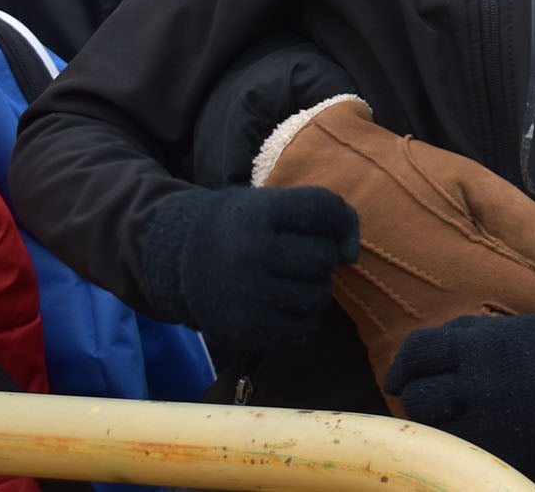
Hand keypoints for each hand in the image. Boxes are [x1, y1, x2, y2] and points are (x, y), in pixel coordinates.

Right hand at [142, 184, 357, 350]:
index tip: (331, 227)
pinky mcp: (244, 328)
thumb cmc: (244, 228)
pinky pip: (302, 330)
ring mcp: (245, 294)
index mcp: (257, 212)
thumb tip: (352, 255)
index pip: (322, 208)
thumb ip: (323, 212)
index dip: (340, 219)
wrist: (183, 261)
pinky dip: (304, 320)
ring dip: (316, 289)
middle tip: (299, 256)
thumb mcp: (274, 204)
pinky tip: (286, 305)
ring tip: (292, 281)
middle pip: (323, 256)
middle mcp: (249, 252)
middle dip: (323, 256)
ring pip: (318, 296)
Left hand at [385, 306, 534, 470]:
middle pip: (419, 397)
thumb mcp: (504, 329)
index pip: (418, 352)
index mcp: (479, 346)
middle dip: (421, 396)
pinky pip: (462, 451)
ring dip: (436, 424)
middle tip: (434, 398)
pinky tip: (476, 431)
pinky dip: (462, 442)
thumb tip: (413, 358)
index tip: (400, 377)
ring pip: (433, 431)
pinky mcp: (502, 450)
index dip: (404, 365)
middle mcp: (478, 384)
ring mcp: (490, 422)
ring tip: (454, 417)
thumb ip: (460, 337)